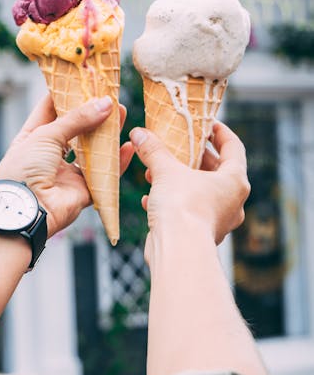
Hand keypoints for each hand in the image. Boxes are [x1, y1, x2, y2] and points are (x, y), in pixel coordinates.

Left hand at [0, 94, 133, 236]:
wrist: (26, 210)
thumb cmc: (24, 169)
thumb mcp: (45, 135)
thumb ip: (77, 119)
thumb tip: (105, 104)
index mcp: (32, 138)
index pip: (50, 110)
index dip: (66, 94)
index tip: (83, 79)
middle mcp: (49, 155)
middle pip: (76, 129)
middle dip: (92, 112)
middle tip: (109, 95)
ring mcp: (67, 173)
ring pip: (93, 150)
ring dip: (107, 134)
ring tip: (122, 113)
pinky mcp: (83, 191)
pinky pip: (104, 174)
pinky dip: (117, 162)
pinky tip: (128, 146)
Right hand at [129, 121, 249, 260]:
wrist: (178, 250)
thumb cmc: (182, 207)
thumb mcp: (166, 170)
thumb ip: (154, 150)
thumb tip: (139, 133)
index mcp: (235, 181)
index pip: (234, 147)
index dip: (220, 133)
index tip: (208, 124)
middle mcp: (233, 202)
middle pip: (218, 171)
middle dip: (195, 158)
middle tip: (179, 146)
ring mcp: (219, 220)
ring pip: (201, 192)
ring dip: (180, 180)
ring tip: (158, 171)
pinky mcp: (202, 235)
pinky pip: (190, 212)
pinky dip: (173, 203)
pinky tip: (152, 199)